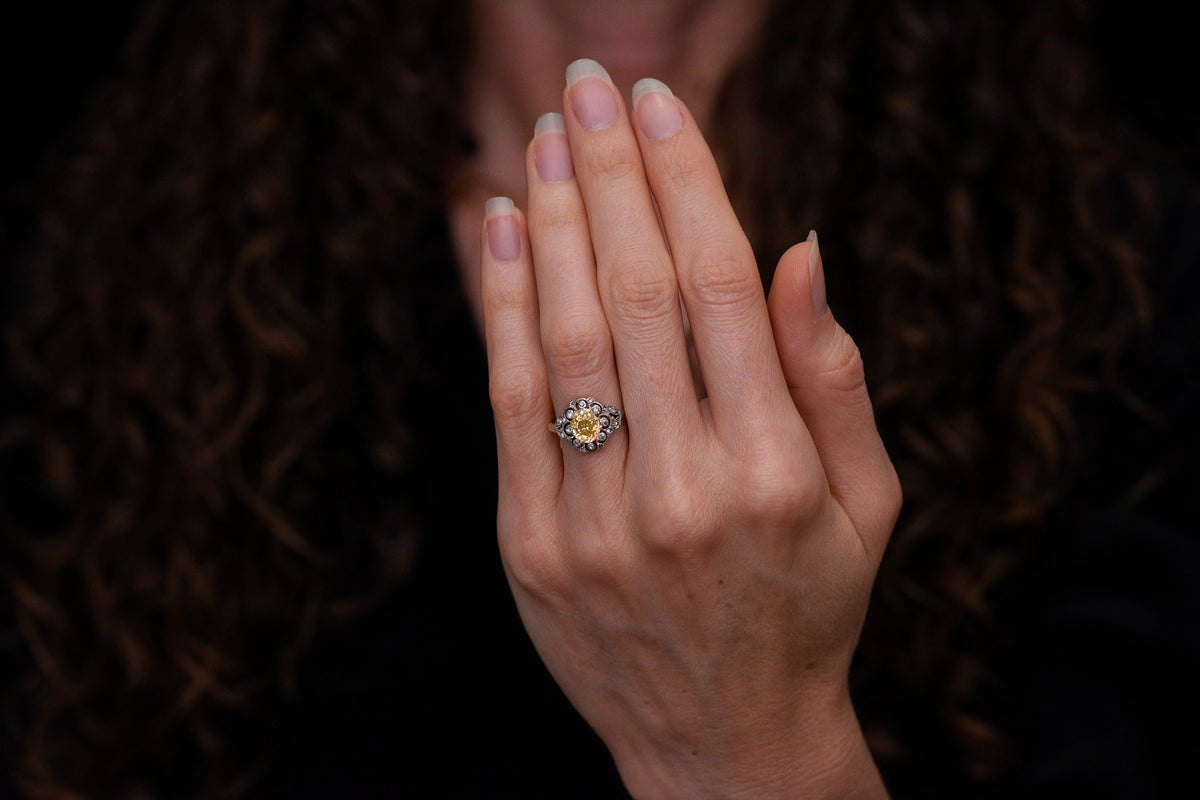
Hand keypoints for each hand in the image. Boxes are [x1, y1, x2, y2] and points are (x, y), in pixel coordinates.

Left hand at [479, 59, 899, 799]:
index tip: (662, 108)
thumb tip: (797, 246)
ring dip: (552, 220)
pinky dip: (501, 305)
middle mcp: (683, 489)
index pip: (718, 288)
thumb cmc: (808, 609)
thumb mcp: (867, 504)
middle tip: (591, 86)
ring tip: (544, 136)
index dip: (686, 183)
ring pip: (563, 335)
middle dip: (610, 172)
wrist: (723, 745)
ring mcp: (596, 522)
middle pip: (634, 292)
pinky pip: (509, 402)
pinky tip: (502, 228)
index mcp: (775, 471)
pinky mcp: (531, 547)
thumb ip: (832, 376)